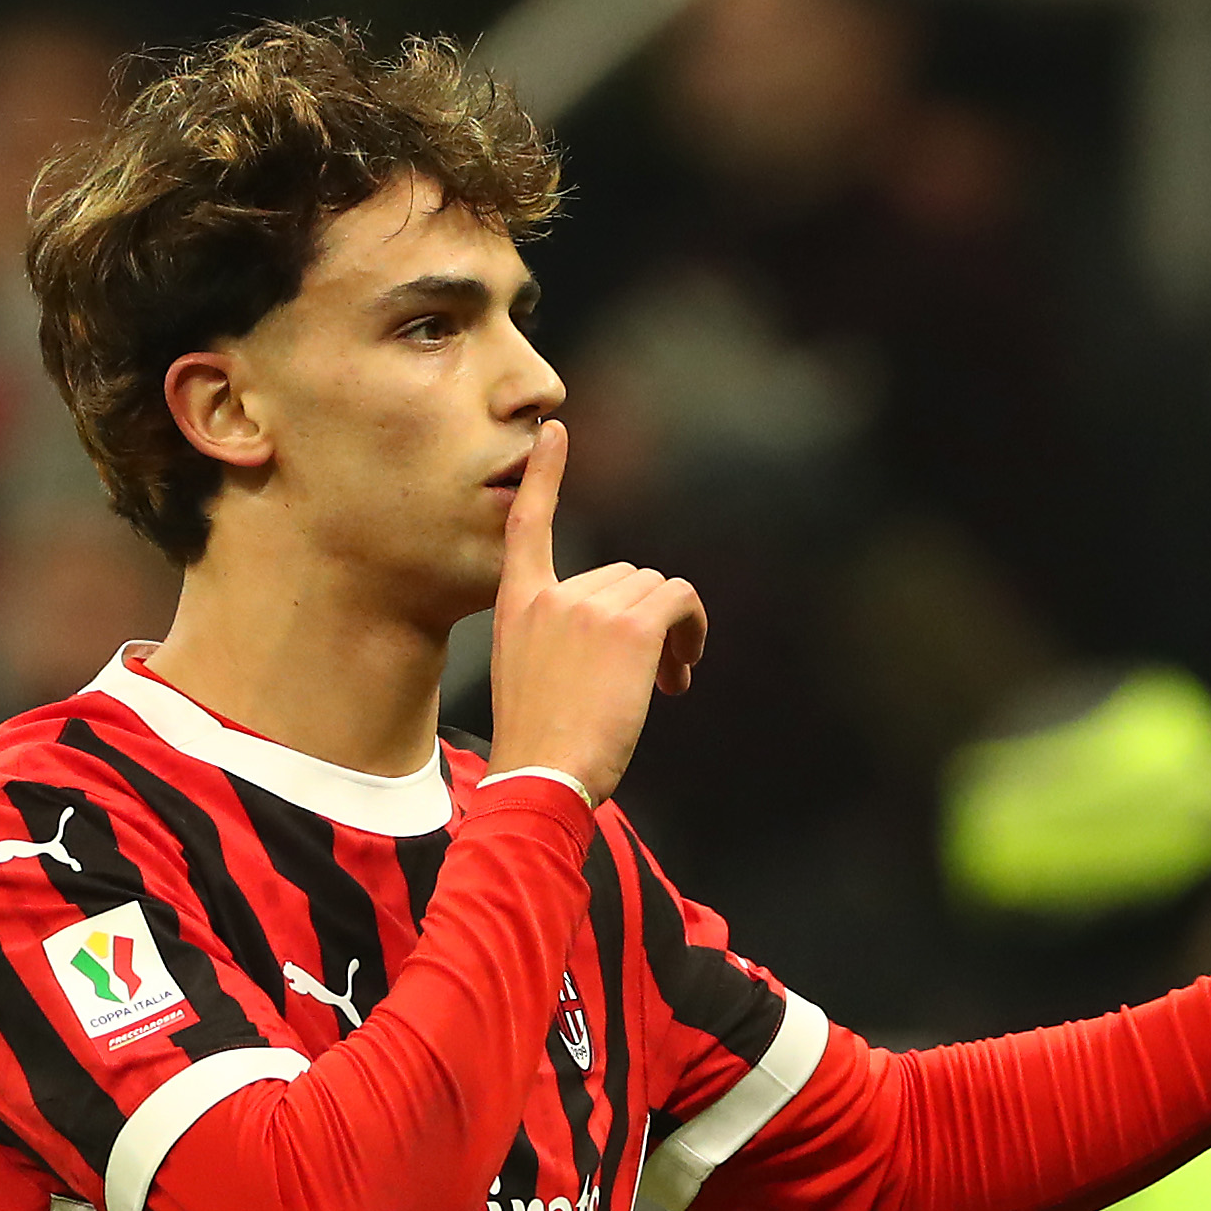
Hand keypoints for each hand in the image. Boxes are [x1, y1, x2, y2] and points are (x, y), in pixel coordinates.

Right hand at [484, 420, 707, 802]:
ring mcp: (590, 607)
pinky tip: (682, 673)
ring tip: (666, 686)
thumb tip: (625, 639)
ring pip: (657, 592)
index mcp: (517, 604)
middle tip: (654, 680)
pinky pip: (681, 602)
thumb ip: (562, 641)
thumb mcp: (530, 680)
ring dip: (674, 634)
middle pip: (625, 576)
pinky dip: (694, 630)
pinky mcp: (630, 627)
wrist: (541, 778)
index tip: (556, 431)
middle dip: (647, 622)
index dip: (546, 475)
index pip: (528, 524)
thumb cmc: (541, 749)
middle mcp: (552, 594)